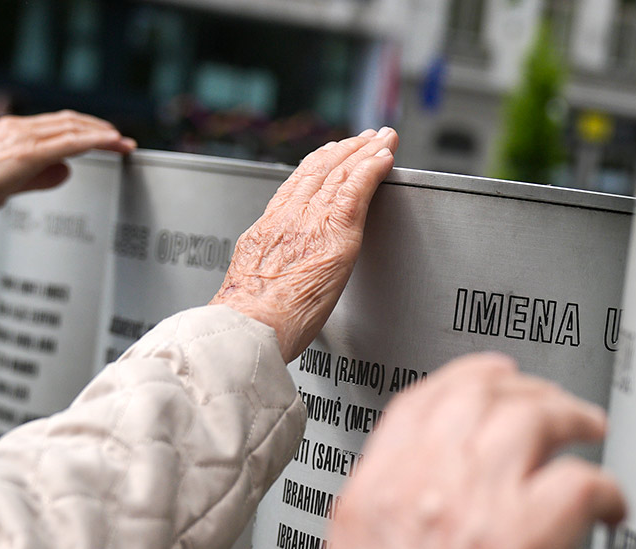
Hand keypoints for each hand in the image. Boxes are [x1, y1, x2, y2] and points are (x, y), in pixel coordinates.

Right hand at [0, 110, 135, 220]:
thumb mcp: (10, 184)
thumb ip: (39, 177)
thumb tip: (65, 171)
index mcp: (12, 132)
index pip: (59, 125)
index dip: (87, 130)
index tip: (109, 139)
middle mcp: (17, 128)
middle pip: (70, 122)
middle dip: (101, 130)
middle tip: (123, 141)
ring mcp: (21, 138)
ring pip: (72, 128)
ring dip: (102, 134)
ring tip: (123, 143)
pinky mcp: (25, 154)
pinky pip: (67, 143)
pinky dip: (93, 140)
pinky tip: (109, 142)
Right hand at [211, 127, 397, 361]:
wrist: (251, 324)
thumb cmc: (250, 322)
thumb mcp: (249, 286)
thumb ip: (267, 273)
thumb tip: (274, 282)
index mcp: (266, 231)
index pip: (294, 186)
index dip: (314, 165)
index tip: (327, 155)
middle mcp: (288, 218)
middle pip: (319, 171)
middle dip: (343, 151)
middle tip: (362, 138)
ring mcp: (311, 221)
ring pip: (341, 173)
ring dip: (364, 151)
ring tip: (382, 139)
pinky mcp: (336, 231)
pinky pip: (358, 188)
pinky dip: (373, 168)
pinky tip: (385, 157)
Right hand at [306, 354, 626, 548]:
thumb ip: (397, 505)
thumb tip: (437, 486)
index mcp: (377, 486)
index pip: (423, 399)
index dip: (465, 378)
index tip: (488, 378)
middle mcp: (426, 481)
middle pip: (482, 395)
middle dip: (525, 389)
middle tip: (551, 400)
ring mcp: (478, 503)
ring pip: (536, 418)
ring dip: (572, 417)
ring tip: (591, 430)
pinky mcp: (529, 539)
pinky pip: (582, 481)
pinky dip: (606, 488)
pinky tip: (609, 506)